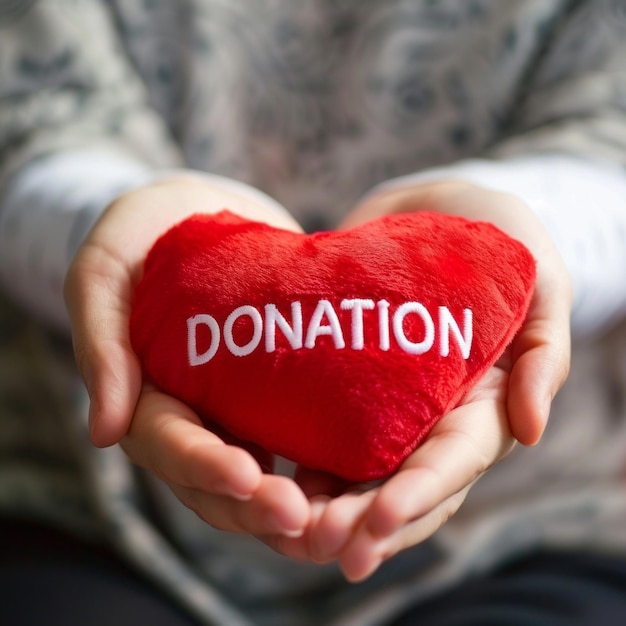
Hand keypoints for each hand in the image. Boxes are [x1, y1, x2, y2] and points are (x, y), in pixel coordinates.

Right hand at [64, 176, 309, 536]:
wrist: (201, 210)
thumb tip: (103, 433)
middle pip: (214, 480)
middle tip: (302, 520)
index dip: (204, 465)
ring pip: (256, 478)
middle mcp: (189, 414)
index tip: (249, 476)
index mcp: (143, 395)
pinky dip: (316, 473)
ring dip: (290, 506)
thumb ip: (101, 342)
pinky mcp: (271, 395)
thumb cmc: (145, 233)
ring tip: (335, 523)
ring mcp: (232, 410)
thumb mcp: (105, 271)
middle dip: (254, 505)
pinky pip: (291, 442)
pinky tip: (354, 484)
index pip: (168, 444)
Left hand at [266, 180, 571, 578]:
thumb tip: (533, 430)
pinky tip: (269, 478)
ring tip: (286, 525)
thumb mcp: (540, 285)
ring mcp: (394, 406)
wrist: (437, 209)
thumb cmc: (500, 240)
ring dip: (327, 505)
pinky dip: (305, 463)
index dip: (417, 495)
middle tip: (317, 541)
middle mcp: (437, 418)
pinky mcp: (354, 386)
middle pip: (402, 484)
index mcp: (484, 404)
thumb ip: (543, 350)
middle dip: (363, 519)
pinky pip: (329, 433)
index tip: (375, 523)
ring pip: (362, 472)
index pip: (453, 462)